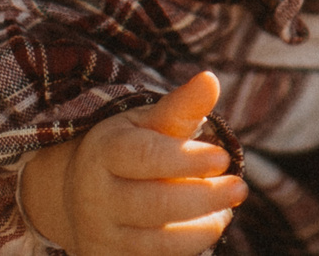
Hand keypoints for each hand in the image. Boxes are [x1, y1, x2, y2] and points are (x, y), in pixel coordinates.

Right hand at [18, 72, 243, 255]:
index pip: (144, 156)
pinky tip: (206, 229)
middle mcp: (96, 197)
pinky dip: (186, 249)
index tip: (223, 158)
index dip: (186, 159)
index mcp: (104, 152)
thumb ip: (181, 107)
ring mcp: (100, 235)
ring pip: (155, 243)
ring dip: (200, 230)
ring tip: (225, 213)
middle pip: (153, 204)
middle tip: (239, 188)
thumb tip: (211, 80)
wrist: (79, 196)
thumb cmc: (128, 150)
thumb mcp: (148, 122)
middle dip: (204, 198)